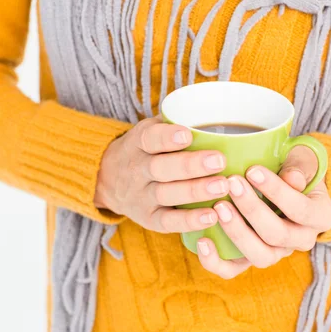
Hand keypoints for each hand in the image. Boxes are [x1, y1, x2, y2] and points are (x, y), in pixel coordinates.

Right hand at [94, 117, 229, 232]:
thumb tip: (214, 110)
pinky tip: (212, 216)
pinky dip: (189, 220)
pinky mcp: (148, 218)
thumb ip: (175, 121)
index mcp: (139, 142)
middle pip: (162, 168)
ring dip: (196, 191)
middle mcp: (138, 170)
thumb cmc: (145, 149)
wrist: (107, 179)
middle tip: (219, 161)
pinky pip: (168, 221)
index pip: (150, 138)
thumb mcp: (150, 129)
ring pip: (167, 194)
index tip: (187, 135)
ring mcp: (142, 196)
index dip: (167, 137)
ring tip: (223, 186)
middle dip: (191, 165)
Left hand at [196, 146, 330, 278]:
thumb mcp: (302, 159)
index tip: (252, 170)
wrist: (281, 180)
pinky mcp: (250, 258)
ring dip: (237, 232)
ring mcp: (276, 252)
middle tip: (231, 184)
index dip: (277, 191)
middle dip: (252, 209)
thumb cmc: (292, 165)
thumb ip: (300, 166)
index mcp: (320, 216)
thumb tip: (292, 178)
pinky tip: (202, 241)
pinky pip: (233, 270)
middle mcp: (301, 239)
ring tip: (219, 207)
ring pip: (259, 255)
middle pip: (278, 235)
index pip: (301, 210)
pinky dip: (216, 261)